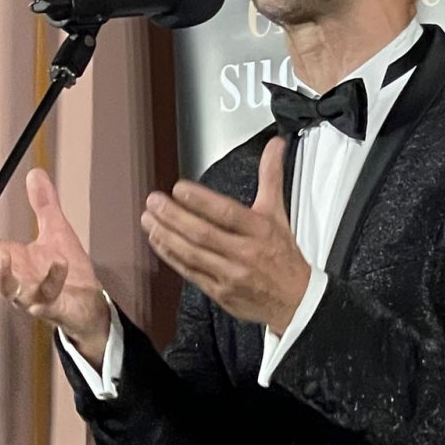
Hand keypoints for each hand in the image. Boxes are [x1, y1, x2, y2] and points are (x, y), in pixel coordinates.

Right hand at [0, 168, 109, 366]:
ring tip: (5, 252)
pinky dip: (52, 279)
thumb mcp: (56, 230)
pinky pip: (45, 296)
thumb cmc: (69, 270)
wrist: (88, 303)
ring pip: (6, 289)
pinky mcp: (51, 306)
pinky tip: (59, 263)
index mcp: (13, 262)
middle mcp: (16, 280)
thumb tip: (36, 174)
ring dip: (3, 273)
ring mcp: (30, 295)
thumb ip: (44, 204)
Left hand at [141, 136, 309, 334]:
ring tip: (148, 219)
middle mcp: (245, 252)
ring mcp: (231, 274)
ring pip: (192, 253)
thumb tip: (275, 144)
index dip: (201, 201)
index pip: (227, 213)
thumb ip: (271, 176)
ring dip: (166, 235)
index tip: (179, 188)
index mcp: (260, 230)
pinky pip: (190, 272)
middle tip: (154, 201)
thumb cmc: (283, 254)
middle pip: (203, 233)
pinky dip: (171, 256)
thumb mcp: (278, 212)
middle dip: (174, 216)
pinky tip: (157, 241)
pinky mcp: (220, 292)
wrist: (296, 300)